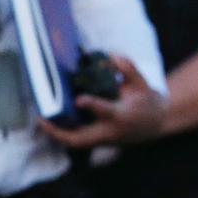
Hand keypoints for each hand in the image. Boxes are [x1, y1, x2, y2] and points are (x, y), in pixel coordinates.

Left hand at [37, 54, 164, 148]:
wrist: (156, 124)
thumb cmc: (148, 102)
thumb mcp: (143, 84)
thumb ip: (128, 69)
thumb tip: (111, 55)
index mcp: (122, 115)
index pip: (106, 111)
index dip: (93, 105)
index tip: (79, 98)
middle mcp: (110, 131)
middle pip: (80, 139)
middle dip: (58, 132)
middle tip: (40, 119)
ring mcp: (103, 139)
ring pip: (75, 142)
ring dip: (56, 133)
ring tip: (41, 119)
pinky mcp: (99, 141)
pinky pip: (77, 139)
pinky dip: (63, 131)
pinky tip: (51, 119)